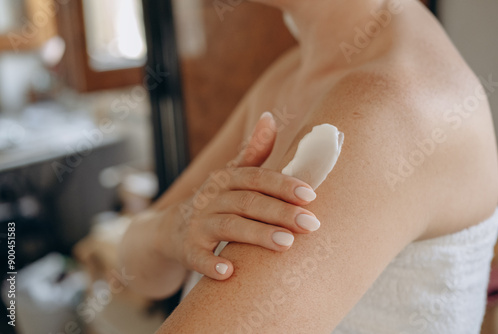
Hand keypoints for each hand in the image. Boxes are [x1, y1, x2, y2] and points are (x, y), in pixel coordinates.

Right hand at [164, 112, 319, 279]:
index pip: (256, 177)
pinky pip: (198, 256)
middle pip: (248, 202)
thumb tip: (270, 117)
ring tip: (286, 244)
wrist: (168, 229)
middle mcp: (212, 198)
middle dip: (280, 212)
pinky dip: (211, 264)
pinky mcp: (187, 249)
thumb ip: (253, 151)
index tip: (309, 194)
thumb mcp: (229, 174)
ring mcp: (198, 224)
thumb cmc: (212, 200)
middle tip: (311, 224)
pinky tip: (230, 272)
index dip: (282, 185)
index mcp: (226, 179)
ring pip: (229, 226)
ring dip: (257, 234)